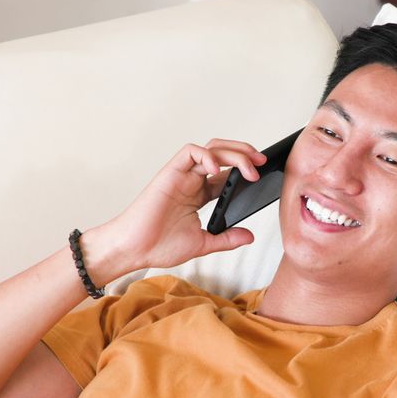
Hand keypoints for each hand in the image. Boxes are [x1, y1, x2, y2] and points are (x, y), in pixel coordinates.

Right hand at [83, 139, 266, 282]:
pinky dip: (207, 155)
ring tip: (250, 165)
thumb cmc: (158, 245)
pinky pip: (190, 152)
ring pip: (211, 149)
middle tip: (262, 163)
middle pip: (222, 155)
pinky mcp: (170, 172)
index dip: (245, 171)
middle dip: (245, 154)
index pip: (227, 174)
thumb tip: (249, 236)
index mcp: (199, 195)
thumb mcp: (203, 244)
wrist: (134, 248)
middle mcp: (191, 181)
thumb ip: (226, 239)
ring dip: (233, 152)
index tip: (262, 177)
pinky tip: (218, 169)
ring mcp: (181, 175)